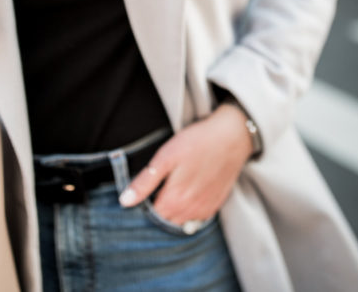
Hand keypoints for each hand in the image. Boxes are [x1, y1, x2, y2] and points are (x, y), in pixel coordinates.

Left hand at [118, 103, 253, 224]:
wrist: (233, 136)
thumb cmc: (197, 142)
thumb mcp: (166, 157)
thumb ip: (145, 182)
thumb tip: (125, 202)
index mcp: (174, 199)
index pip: (150, 217)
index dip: (143, 205)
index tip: (144, 191)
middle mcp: (190, 210)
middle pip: (165, 221)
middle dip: (158, 210)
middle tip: (157, 187)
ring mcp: (204, 209)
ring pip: (180, 221)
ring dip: (173, 212)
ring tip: (172, 189)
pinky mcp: (215, 205)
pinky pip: (196, 218)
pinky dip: (189, 211)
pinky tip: (188, 193)